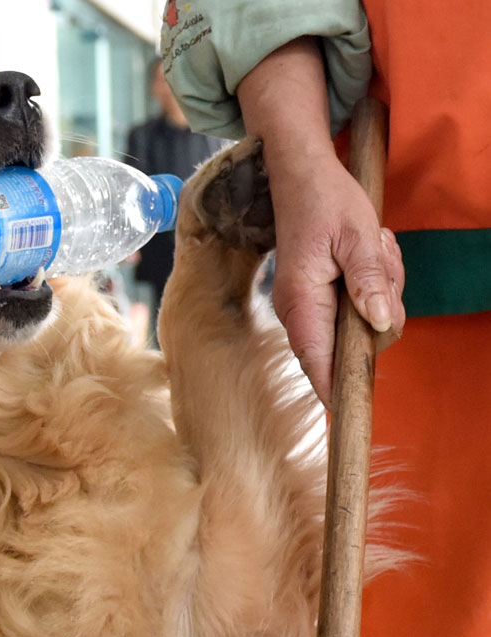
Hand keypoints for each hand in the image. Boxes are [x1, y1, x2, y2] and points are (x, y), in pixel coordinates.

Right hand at [235, 37, 404, 406]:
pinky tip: (369, 254)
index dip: (334, 390)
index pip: (316, 360)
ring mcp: (305, 307)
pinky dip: (371, 287)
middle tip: (384, 266)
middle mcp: (297, 310)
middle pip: (348, 347)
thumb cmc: (326, 201)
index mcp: (302, 299)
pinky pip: (352, 311)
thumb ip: (370, 281)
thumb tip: (380, 323)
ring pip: (356, 328)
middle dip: (380, 316)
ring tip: (375, 251)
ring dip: (379, 294)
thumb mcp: (359, 237)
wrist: (300, 176)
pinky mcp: (315, 299)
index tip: (349, 415)